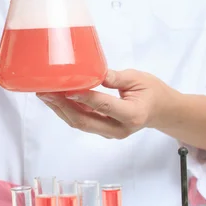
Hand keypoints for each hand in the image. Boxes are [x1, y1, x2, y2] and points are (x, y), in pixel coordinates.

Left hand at [37, 69, 174, 139]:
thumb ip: (116, 77)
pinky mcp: (102, 131)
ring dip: (60, 110)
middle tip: (46, 92)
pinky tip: (55, 100)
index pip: (104, 106)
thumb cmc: (152, 92)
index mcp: (132, 114)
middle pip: (85, 121)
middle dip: (63, 107)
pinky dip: (67, 111)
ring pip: (80, 124)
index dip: (85, 98)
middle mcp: (119, 129)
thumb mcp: (138, 78)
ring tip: (44, 95)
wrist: (160, 110)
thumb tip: (93, 72)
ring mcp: (110, 133)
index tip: (67, 88)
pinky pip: (82, 122)